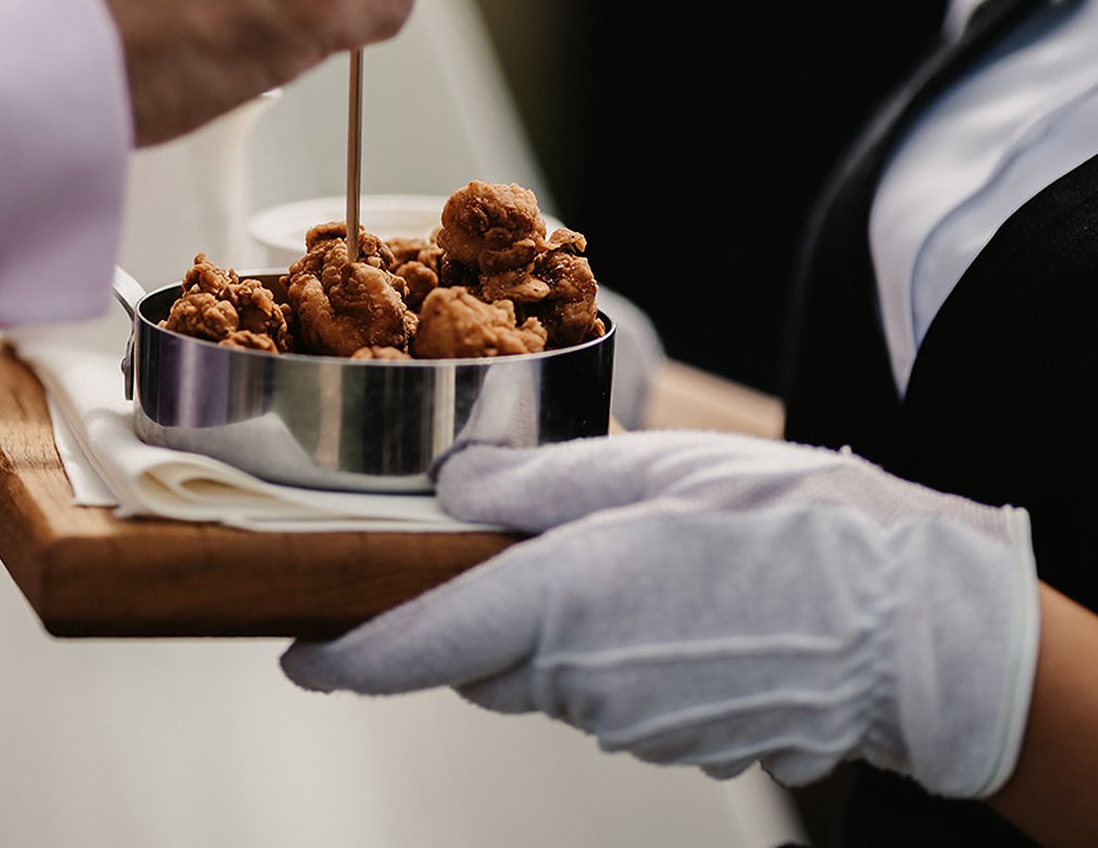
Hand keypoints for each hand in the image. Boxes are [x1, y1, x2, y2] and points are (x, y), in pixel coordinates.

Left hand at [281, 431, 1039, 798]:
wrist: (911, 622)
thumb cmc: (786, 526)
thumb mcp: (648, 469)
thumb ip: (534, 484)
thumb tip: (452, 490)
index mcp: (559, 602)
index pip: (413, 647)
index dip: (345, 657)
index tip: (300, 654)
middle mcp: (578, 680)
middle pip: (477, 659)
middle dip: (468, 613)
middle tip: (504, 552)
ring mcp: (627, 723)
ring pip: (541, 678)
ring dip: (547, 630)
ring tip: (616, 562)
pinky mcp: (671, 742)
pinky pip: (602, 698)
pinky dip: (605, 655)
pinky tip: (666, 605)